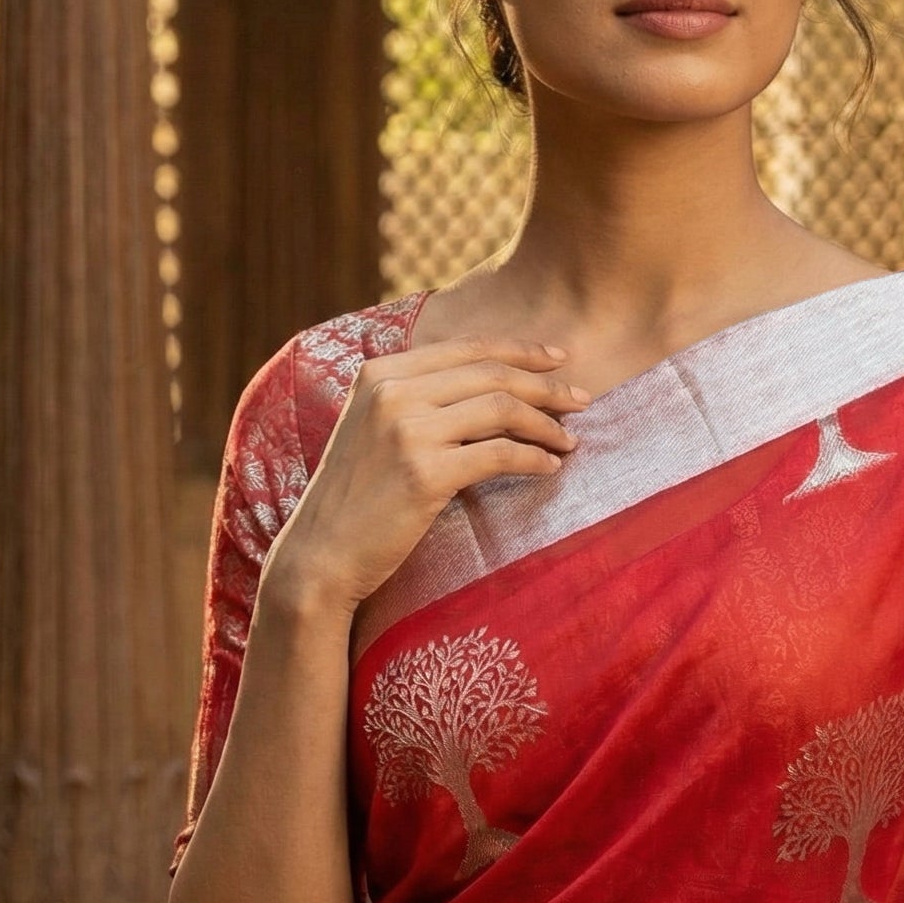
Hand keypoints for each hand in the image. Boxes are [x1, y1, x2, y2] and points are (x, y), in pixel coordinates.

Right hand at [262, 337, 591, 616]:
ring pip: (501, 409)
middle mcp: (391, 392)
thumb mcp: (373, 430)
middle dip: (545, 386)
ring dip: (546, 424)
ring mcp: (406, 430)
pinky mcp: (424, 473)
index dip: (520, 350)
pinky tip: (549, 468)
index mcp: (379, 373)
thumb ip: (415, 401)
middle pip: (490, 374)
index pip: (466, 348)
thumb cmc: (355, 499)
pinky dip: (533, 459)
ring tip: (570, 441)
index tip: (558, 359)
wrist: (320, 553)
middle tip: (582, 400)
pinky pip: (499, 454)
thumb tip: (490, 389)